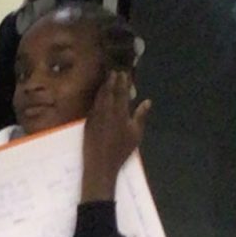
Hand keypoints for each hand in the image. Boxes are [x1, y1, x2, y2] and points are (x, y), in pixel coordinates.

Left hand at [81, 74, 149, 197]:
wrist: (100, 164)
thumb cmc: (121, 150)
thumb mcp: (136, 134)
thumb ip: (141, 116)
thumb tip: (147, 101)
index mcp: (120, 113)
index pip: (121, 93)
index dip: (122, 82)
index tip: (123, 73)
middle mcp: (106, 112)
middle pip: (109, 92)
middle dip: (111, 80)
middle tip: (113, 72)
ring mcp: (95, 117)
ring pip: (99, 98)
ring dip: (103, 87)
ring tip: (106, 79)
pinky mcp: (88, 123)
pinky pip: (93, 106)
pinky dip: (96, 99)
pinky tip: (98, 96)